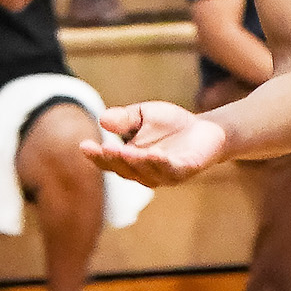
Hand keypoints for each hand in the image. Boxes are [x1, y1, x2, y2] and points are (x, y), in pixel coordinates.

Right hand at [80, 101, 227, 184]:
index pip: (109, 162)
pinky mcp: (185, 170)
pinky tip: (153, 153)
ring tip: (125, 150)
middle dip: (114, 160)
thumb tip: (103, 119)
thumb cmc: (171, 124)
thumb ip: (125, 118)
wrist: (206, 128)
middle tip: (105, 148)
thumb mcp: (144, 115)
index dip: (96, 156)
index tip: (84, 145)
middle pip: (125, 170)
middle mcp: (145, 173)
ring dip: (136, 162)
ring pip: (146, 172)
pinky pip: (171, 170)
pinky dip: (161, 163)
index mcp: (131, 161)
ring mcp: (165, 175)